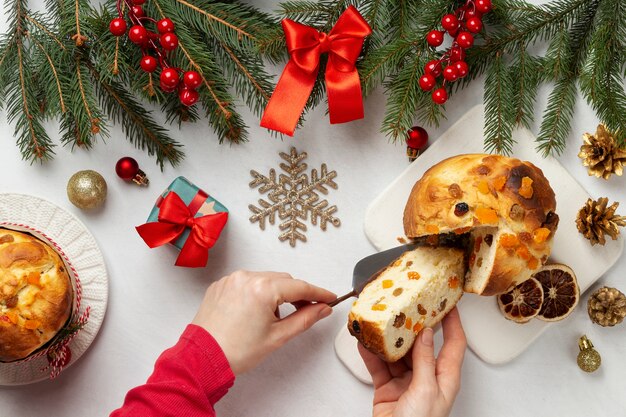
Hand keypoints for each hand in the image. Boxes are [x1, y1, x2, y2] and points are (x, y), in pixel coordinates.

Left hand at [192, 270, 335, 374]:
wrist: (203, 358)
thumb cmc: (235, 350)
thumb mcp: (278, 336)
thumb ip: (305, 319)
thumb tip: (322, 308)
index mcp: (262, 288)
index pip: (299, 286)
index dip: (318, 292)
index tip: (329, 297)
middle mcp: (246, 277)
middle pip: (283, 280)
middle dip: (296, 294)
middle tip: (306, 310)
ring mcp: (231, 279)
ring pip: (265, 279)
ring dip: (275, 292)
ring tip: (272, 317)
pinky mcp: (221, 284)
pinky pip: (246, 282)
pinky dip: (256, 292)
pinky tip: (254, 312)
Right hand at [358, 307, 465, 416]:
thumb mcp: (426, 390)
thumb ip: (425, 360)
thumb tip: (426, 334)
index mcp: (445, 378)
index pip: (454, 343)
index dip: (454, 322)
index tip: (449, 302)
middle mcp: (426, 378)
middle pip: (421, 345)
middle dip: (412, 326)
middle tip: (405, 306)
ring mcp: (406, 384)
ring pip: (397, 354)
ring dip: (388, 340)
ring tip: (380, 322)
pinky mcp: (387, 390)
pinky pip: (379, 367)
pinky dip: (370, 355)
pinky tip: (365, 344)